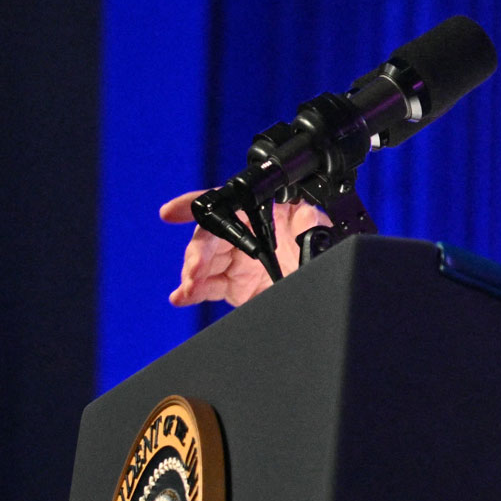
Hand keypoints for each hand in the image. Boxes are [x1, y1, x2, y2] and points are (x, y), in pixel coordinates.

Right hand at [160, 190, 326, 307]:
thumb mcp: (321, 232)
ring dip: (192, 274)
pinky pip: (208, 286)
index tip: (171, 212)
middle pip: (209, 237)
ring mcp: (239, 260)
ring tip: (190, 288)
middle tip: (195, 271)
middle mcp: (247, 234)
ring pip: (204, 262)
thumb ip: (311, 222)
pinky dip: (192, 291)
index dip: (194, 205)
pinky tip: (181, 297)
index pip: (225, 204)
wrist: (330, 290)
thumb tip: (308, 217)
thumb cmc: (325, 251)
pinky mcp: (236, 285)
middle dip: (197, 252)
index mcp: (263, 213)